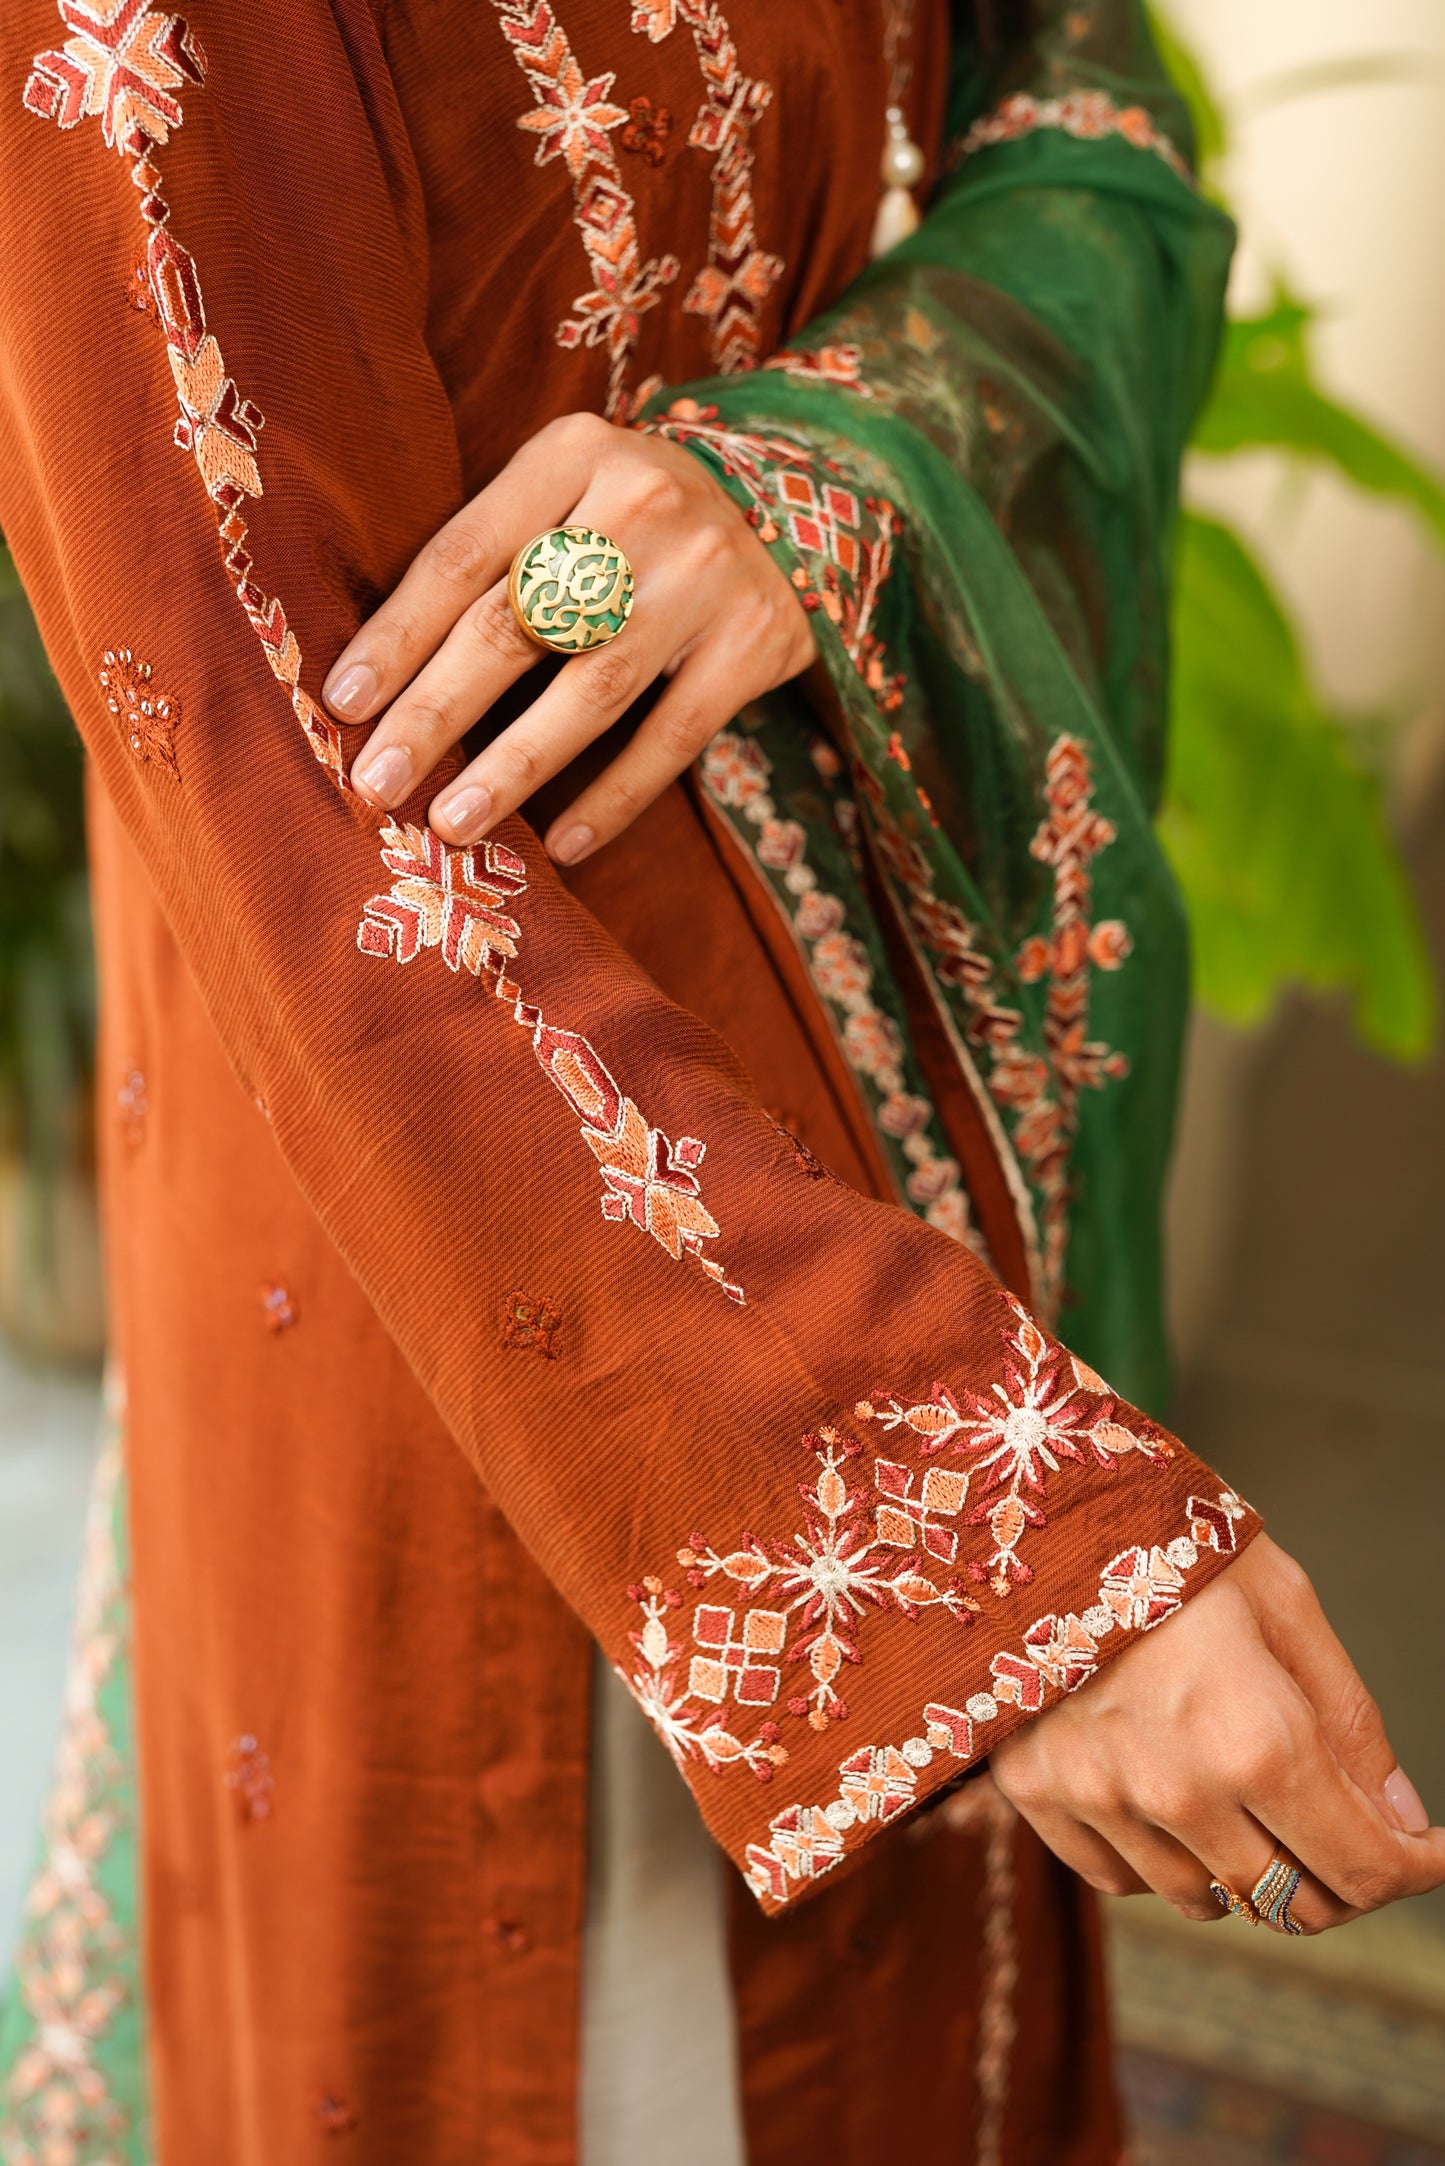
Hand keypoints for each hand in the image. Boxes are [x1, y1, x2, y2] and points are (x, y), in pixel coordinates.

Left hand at [323, 413, 815, 863]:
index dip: (397, 635)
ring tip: (452, 824)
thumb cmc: (632, 523)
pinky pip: (672, 737)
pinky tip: (562, 844)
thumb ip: (494, 557)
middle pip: (516, 624)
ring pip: (591, 688)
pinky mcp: (757, 638)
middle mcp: (643, 500)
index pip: (462, 555)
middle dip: (435, 713)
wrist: (796, 509)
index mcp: (571, 452)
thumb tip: (378, 683)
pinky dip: (613, 798)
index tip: (342, 706)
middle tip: (377, 782)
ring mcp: (707, 572)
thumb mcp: (566, 495)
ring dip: (513, 766)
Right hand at [990, 1535, 1444, 1933]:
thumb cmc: (1162, 1537)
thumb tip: (1397, 1817)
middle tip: (1344, 1830)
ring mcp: (1098, 1799)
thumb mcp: (1283, 1601)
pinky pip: (1122, 1879)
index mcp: (1254, 1738)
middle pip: (1289, 1905)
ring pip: (1207, 1901)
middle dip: (1339, 1880)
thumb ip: (1349, 1717)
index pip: (1361, 1869)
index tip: (1424, 1851)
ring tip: (1245, 1797)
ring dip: (1245, 1869)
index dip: (1411, 1870)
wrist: (1028, 1503)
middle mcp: (1176, 1790)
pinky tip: (1166, 1791)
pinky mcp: (1036, 1794)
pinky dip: (1159, 1856)